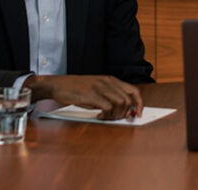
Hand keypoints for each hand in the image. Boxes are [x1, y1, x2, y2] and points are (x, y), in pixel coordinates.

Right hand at [25, 74, 143, 119]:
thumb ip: (110, 95)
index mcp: (111, 80)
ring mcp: (100, 88)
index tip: (138, 115)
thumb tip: (123, 110)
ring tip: (105, 117)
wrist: (58, 85)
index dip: (139, 104)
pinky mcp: (92, 95)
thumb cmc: (77, 89)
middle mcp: (108, 82)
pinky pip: (108, 107)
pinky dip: (106, 115)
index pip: (134, 91)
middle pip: (128, 100)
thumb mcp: (97, 88)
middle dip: (125, 113)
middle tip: (115, 118)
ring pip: (120, 104)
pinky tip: (98, 116)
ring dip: (115, 115)